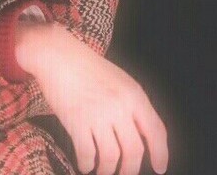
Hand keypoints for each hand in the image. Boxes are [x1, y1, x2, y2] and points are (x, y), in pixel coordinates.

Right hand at [16, 22, 168, 174]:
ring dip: (108, 170)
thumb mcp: (118, 79)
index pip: (156, 131)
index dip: (160, 154)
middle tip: (124, 173)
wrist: (56, 53)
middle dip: (130, 169)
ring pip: (111, 157)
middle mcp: (119, 107)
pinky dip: (87, 164)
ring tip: (103, 171)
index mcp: (134, 94)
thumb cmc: (86, 65)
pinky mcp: (76, 121)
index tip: (159, 168)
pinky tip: (85, 165)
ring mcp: (97, 115)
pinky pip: (87, 153)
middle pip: (134, 151)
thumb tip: (142, 135)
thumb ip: (132, 103)